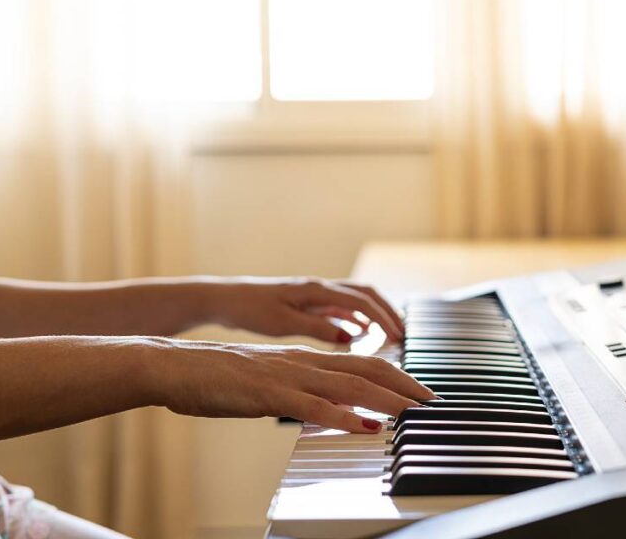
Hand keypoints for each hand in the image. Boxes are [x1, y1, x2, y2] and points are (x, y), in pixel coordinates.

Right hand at [148, 338, 433, 432]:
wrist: (173, 366)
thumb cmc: (217, 378)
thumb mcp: (268, 383)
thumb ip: (300, 391)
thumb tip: (328, 408)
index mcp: (304, 360)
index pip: (362, 365)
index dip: (395, 376)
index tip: (419, 392)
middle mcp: (303, 362)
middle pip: (366, 370)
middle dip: (403, 385)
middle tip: (432, 401)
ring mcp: (287, 376)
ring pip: (347, 385)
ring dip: (385, 398)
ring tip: (413, 412)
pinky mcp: (267, 393)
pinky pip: (311, 405)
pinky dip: (342, 416)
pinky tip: (362, 426)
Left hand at [208, 278, 404, 343]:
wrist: (223, 299)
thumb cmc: (248, 309)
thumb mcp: (283, 323)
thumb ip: (318, 328)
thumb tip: (351, 336)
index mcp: (316, 290)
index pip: (361, 301)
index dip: (383, 318)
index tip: (399, 336)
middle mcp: (319, 288)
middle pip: (366, 294)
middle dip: (387, 312)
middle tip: (403, 334)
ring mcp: (314, 294)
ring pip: (355, 299)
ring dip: (375, 314)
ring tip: (389, 334)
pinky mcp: (307, 302)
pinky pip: (340, 307)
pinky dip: (356, 318)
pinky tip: (359, 334)